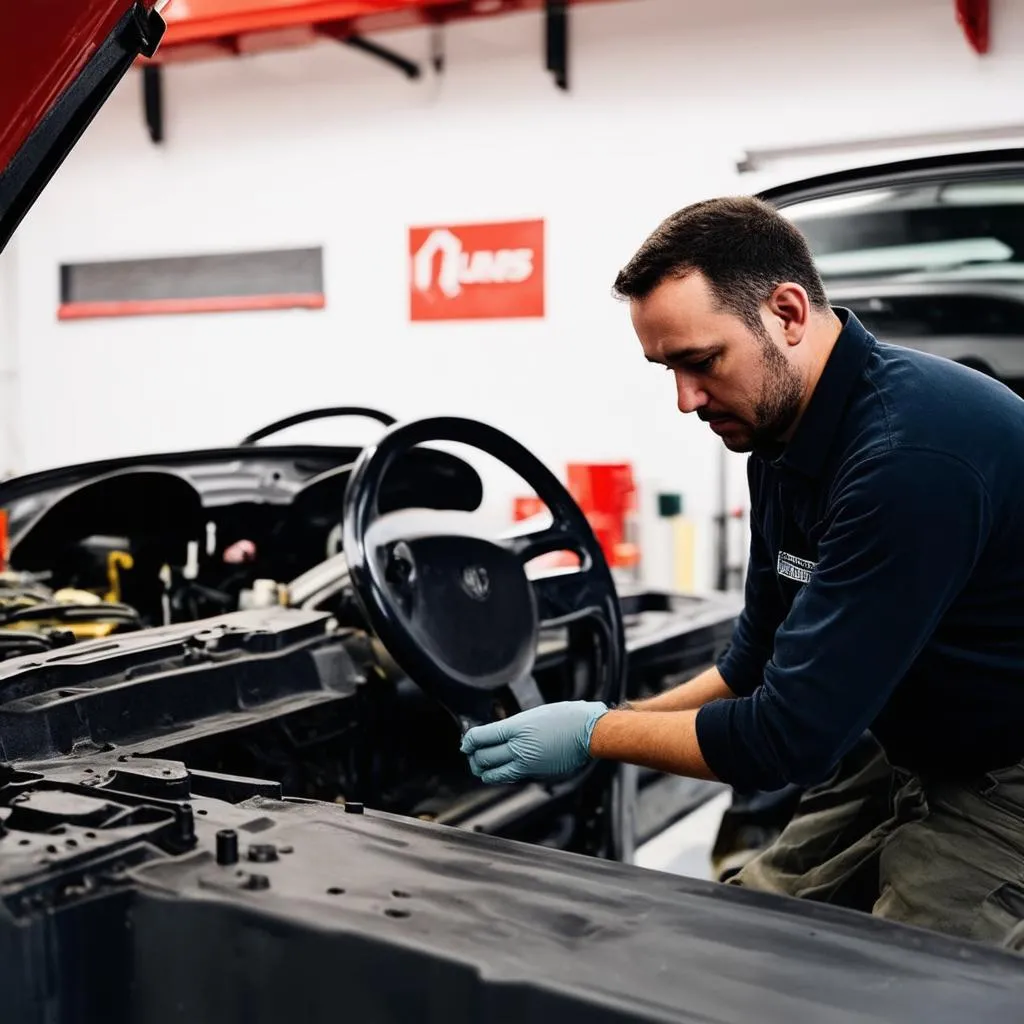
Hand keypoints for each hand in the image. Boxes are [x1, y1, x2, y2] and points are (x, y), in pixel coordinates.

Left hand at [461, 701, 608, 783]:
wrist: (590, 732)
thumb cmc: (567, 717)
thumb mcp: (534, 715)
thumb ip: (513, 727)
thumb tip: (494, 736)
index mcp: (517, 728)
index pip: (481, 737)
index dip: (469, 741)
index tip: (466, 742)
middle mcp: (519, 748)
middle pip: (483, 758)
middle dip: (473, 756)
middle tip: (471, 752)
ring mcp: (528, 765)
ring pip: (495, 774)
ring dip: (484, 770)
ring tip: (482, 764)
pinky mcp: (537, 776)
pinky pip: (512, 777)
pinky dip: (503, 774)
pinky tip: (504, 767)